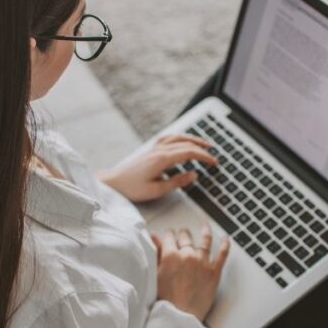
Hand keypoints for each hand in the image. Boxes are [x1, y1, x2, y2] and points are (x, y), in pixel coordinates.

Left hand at [98, 134, 217, 202]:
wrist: (113, 183)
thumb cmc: (132, 188)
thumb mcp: (157, 190)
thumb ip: (177, 182)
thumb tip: (193, 174)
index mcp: (162, 159)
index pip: (189, 152)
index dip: (204, 156)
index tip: (214, 162)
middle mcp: (158, 150)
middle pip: (185, 143)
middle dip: (202, 148)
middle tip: (213, 155)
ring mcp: (154, 148)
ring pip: (177, 137)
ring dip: (192, 139)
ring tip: (203, 144)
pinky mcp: (150, 149)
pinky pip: (169, 138)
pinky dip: (180, 137)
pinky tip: (184, 140)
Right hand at [150, 223, 230, 320]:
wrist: (179, 317)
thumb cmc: (164, 300)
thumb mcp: (155, 274)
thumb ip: (155, 254)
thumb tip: (154, 237)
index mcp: (170, 255)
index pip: (169, 236)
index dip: (169, 235)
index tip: (169, 236)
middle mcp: (187, 255)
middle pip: (186, 237)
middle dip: (183, 234)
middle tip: (183, 234)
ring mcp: (202, 263)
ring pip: (205, 241)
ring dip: (205, 232)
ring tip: (205, 228)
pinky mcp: (214, 272)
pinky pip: (222, 254)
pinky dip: (225, 244)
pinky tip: (225, 239)